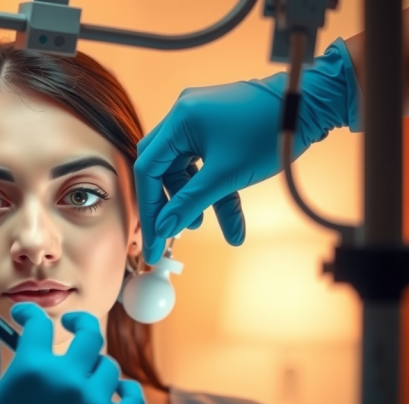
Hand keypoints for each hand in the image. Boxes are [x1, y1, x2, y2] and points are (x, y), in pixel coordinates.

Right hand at [0, 302, 145, 403]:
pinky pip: (133, 399)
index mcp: (32, 372)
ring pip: (108, 366)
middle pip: (87, 333)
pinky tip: (108, 392)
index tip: (23, 318)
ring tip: (78, 371)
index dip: (29, 314)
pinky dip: (124, 390)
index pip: (39, 323)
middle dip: (75, 323)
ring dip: (93, 362)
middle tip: (66, 326)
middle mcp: (70, 385)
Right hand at [134, 38, 360, 263]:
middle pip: (160, 169)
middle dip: (166, 204)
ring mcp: (199, 121)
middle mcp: (183, 116)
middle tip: (168, 234)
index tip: (153, 240)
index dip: (149, 208)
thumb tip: (164, 228)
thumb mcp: (226, 175)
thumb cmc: (271, 130)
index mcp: (180, 120)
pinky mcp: (215, 128)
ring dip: (191, 198)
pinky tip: (228, 215)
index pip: (148, 169)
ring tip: (203, 223)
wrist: (310, 106)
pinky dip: (211, 188)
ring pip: (183, 169)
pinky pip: (203, 163)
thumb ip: (189, 203)